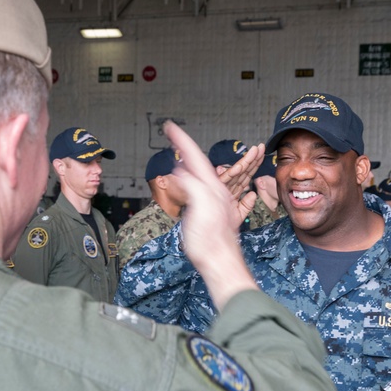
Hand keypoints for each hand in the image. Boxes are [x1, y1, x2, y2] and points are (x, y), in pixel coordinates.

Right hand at [162, 121, 257, 307]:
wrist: (220, 263)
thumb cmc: (210, 241)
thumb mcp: (201, 206)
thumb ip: (192, 184)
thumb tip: (180, 172)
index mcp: (211, 187)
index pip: (195, 157)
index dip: (182, 141)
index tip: (170, 127)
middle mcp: (215, 192)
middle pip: (199, 163)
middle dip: (186, 147)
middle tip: (173, 134)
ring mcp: (214, 203)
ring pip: (201, 175)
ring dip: (192, 162)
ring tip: (182, 152)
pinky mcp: (212, 214)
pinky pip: (201, 190)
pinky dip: (193, 182)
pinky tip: (191, 184)